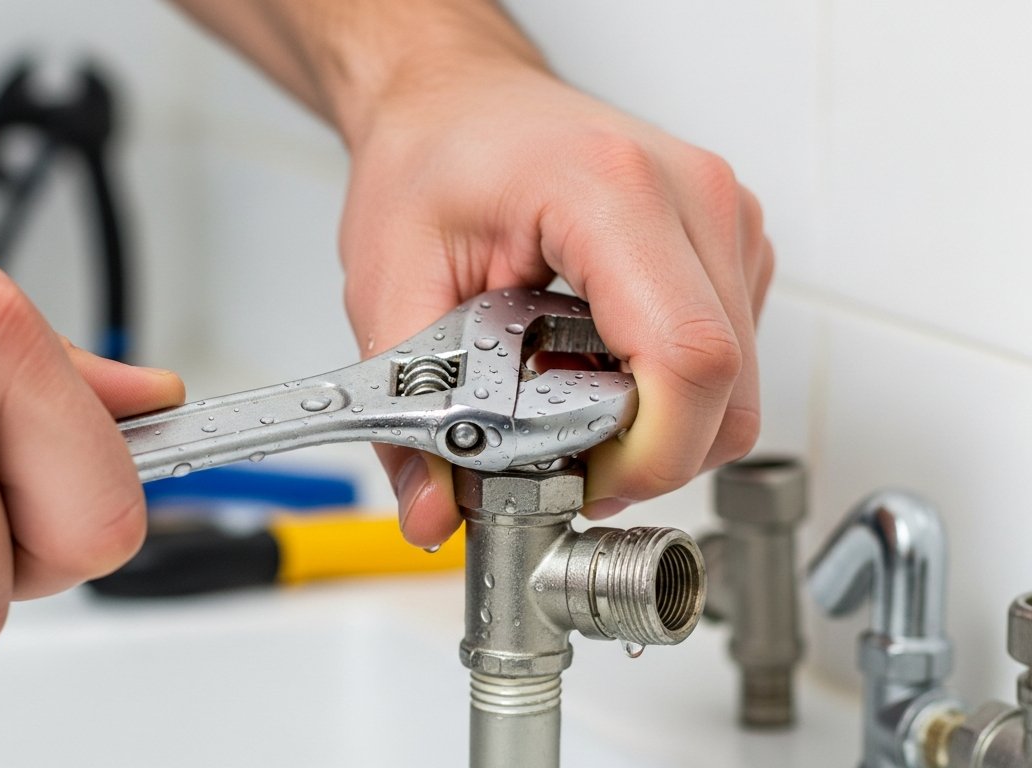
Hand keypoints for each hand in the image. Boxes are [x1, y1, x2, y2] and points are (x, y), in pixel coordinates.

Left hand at [339, 64, 771, 544]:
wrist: (458, 99)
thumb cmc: (434, 157)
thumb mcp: (389, 283)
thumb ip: (408, 410)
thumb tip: (435, 511)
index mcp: (609, 191)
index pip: (688, 359)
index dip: (647, 456)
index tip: (582, 482)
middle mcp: (692, 195)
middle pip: (727, 389)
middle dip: (647, 456)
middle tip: (562, 460)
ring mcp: (724, 217)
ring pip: (737, 385)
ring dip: (658, 425)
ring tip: (568, 399)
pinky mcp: (730, 244)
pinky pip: (731, 357)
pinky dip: (668, 390)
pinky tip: (597, 366)